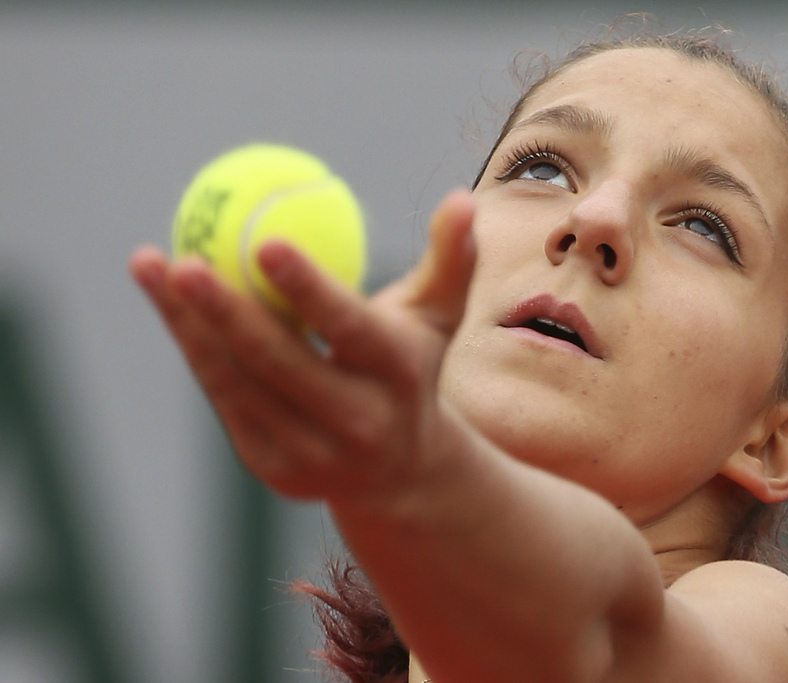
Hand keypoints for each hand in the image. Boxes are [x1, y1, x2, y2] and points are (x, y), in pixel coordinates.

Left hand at [130, 189, 475, 502]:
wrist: (401, 472)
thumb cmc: (412, 369)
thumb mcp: (436, 319)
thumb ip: (450, 259)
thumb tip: (462, 197)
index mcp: (400, 377)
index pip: (349, 328)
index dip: (307, 288)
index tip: (263, 241)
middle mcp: (359, 423)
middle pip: (279, 363)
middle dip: (226, 312)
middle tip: (184, 258)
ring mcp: (312, 455)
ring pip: (237, 382)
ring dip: (187, 325)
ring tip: (151, 265)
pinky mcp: (275, 469)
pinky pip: (224, 399)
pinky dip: (194, 349)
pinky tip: (168, 304)